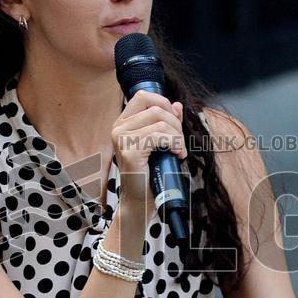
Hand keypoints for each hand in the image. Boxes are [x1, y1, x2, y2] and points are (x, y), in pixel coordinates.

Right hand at [113, 89, 186, 221]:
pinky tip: (177, 155)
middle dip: (176, 124)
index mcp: (122, 123)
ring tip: (179, 151)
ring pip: (161, 121)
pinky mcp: (130, 151)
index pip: (143, 96)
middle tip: (179, 143)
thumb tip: (177, 105)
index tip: (175, 122)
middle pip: (156, 107)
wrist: (139, 202)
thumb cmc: (148, 175)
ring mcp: (121, 139)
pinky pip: (160, 136)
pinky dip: (175, 144)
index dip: (164, 103)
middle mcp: (118, 128)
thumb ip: (166, 123)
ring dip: (178, 136)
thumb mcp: (159, 145)